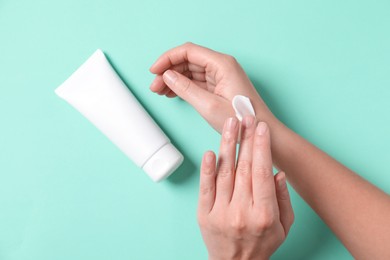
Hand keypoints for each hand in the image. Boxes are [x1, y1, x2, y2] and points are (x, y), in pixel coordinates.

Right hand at [149, 42, 274, 132]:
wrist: (258, 131)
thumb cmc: (241, 119)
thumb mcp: (209, 105)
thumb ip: (186, 89)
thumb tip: (167, 76)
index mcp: (222, 64)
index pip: (188, 51)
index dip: (168, 58)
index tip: (154, 70)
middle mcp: (221, 66)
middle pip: (188, 60)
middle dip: (168, 71)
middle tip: (154, 86)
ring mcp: (220, 76)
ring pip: (190, 70)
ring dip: (174, 79)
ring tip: (160, 91)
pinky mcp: (219, 86)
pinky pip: (197, 81)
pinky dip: (183, 86)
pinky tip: (172, 93)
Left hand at [197, 116, 293, 259]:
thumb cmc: (261, 244)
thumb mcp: (283, 227)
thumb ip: (283, 199)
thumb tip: (278, 172)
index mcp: (264, 214)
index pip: (262, 173)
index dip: (262, 148)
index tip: (261, 128)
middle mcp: (241, 212)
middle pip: (244, 168)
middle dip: (246, 139)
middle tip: (246, 116)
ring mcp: (220, 213)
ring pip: (225, 173)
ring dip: (228, 145)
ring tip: (230, 124)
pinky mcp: (204, 214)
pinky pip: (205, 188)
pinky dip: (207, 168)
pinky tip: (211, 151)